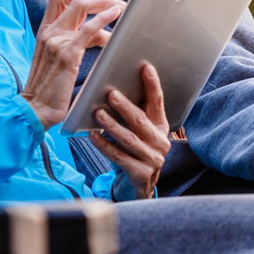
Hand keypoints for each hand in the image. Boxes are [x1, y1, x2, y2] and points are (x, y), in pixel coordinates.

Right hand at [21, 0, 124, 128]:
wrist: (36, 109)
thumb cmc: (49, 88)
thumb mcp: (56, 58)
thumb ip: (72, 42)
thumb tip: (99, 33)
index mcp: (44, 31)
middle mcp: (48, 32)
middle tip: (114, 1)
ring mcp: (56, 40)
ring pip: (80, 6)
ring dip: (104, 3)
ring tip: (121, 8)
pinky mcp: (67, 53)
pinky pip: (88, 28)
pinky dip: (104, 17)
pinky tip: (116, 14)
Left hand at [93, 63, 169, 200]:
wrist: (138, 186)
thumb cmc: (134, 150)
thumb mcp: (137, 131)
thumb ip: (133, 112)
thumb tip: (113, 87)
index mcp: (161, 126)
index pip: (158, 101)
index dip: (152, 84)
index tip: (145, 67)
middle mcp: (160, 142)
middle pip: (141, 121)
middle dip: (125, 106)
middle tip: (110, 93)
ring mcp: (153, 159)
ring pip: (129, 139)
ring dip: (112, 125)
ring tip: (97, 113)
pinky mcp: (141, 174)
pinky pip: (119, 157)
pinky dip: (105, 145)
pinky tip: (92, 136)